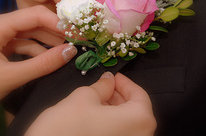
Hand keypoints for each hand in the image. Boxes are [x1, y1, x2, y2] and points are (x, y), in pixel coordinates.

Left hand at [0, 6, 77, 124]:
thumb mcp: (12, 77)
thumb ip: (43, 64)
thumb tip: (72, 51)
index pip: (34, 15)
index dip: (58, 23)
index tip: (78, 33)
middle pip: (34, 21)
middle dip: (56, 31)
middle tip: (78, 40)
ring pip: (31, 31)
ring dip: (49, 41)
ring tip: (69, 49)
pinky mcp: (2, 42)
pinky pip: (25, 41)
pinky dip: (38, 49)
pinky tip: (52, 57)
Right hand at [26, 72, 156, 135]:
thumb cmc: (66, 131)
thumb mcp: (83, 97)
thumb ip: (101, 86)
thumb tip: (108, 80)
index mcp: (139, 121)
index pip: (140, 95)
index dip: (124, 82)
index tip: (112, 76)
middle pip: (135, 111)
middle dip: (118, 95)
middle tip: (102, 86)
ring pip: (126, 124)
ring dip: (113, 110)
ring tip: (95, 100)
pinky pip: (119, 135)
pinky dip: (110, 125)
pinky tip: (94, 118)